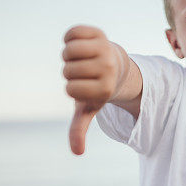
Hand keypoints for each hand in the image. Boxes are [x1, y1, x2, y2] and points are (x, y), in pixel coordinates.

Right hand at [62, 25, 121, 154]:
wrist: (117, 66)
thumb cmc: (98, 89)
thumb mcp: (89, 109)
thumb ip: (80, 129)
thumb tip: (77, 152)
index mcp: (105, 89)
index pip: (70, 89)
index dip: (71, 88)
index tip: (85, 87)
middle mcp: (108, 68)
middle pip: (67, 69)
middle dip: (70, 71)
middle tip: (85, 73)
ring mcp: (105, 49)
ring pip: (68, 51)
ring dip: (69, 55)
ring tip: (82, 59)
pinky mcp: (99, 33)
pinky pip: (71, 33)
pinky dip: (70, 38)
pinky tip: (81, 44)